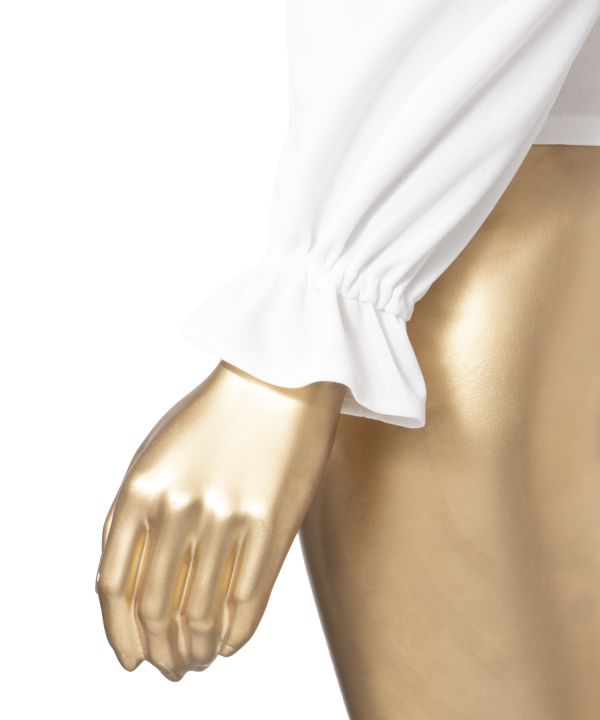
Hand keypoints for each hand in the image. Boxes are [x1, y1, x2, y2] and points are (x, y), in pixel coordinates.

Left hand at [95, 360, 345, 680]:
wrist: (277, 378)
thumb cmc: (215, 417)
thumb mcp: (157, 453)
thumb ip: (134, 513)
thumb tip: (124, 583)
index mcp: (139, 488)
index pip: (113, 586)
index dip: (119, 635)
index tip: (132, 659)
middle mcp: (178, 506)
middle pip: (156, 607)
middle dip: (161, 651)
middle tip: (173, 667)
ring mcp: (227, 513)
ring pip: (202, 611)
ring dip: (198, 650)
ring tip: (200, 660)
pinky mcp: (273, 520)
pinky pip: (249, 597)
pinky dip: (237, 633)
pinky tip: (231, 644)